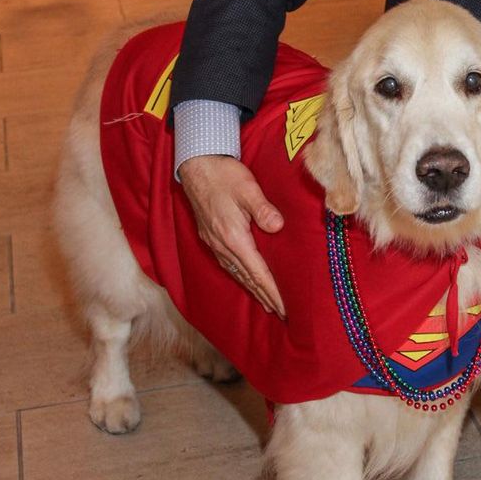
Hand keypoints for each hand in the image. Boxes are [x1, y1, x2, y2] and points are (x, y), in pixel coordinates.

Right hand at [178, 155, 285, 315]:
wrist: (196, 166)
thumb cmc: (223, 175)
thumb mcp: (247, 188)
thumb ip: (263, 209)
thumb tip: (277, 227)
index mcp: (233, 237)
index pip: (257, 272)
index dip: (272, 291)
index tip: (284, 307)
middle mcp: (223, 246)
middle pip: (247, 278)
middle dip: (265, 296)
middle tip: (282, 313)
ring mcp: (215, 243)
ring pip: (237, 274)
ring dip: (253, 289)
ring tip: (267, 303)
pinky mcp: (211, 237)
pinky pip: (228, 265)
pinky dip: (241, 277)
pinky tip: (245, 279)